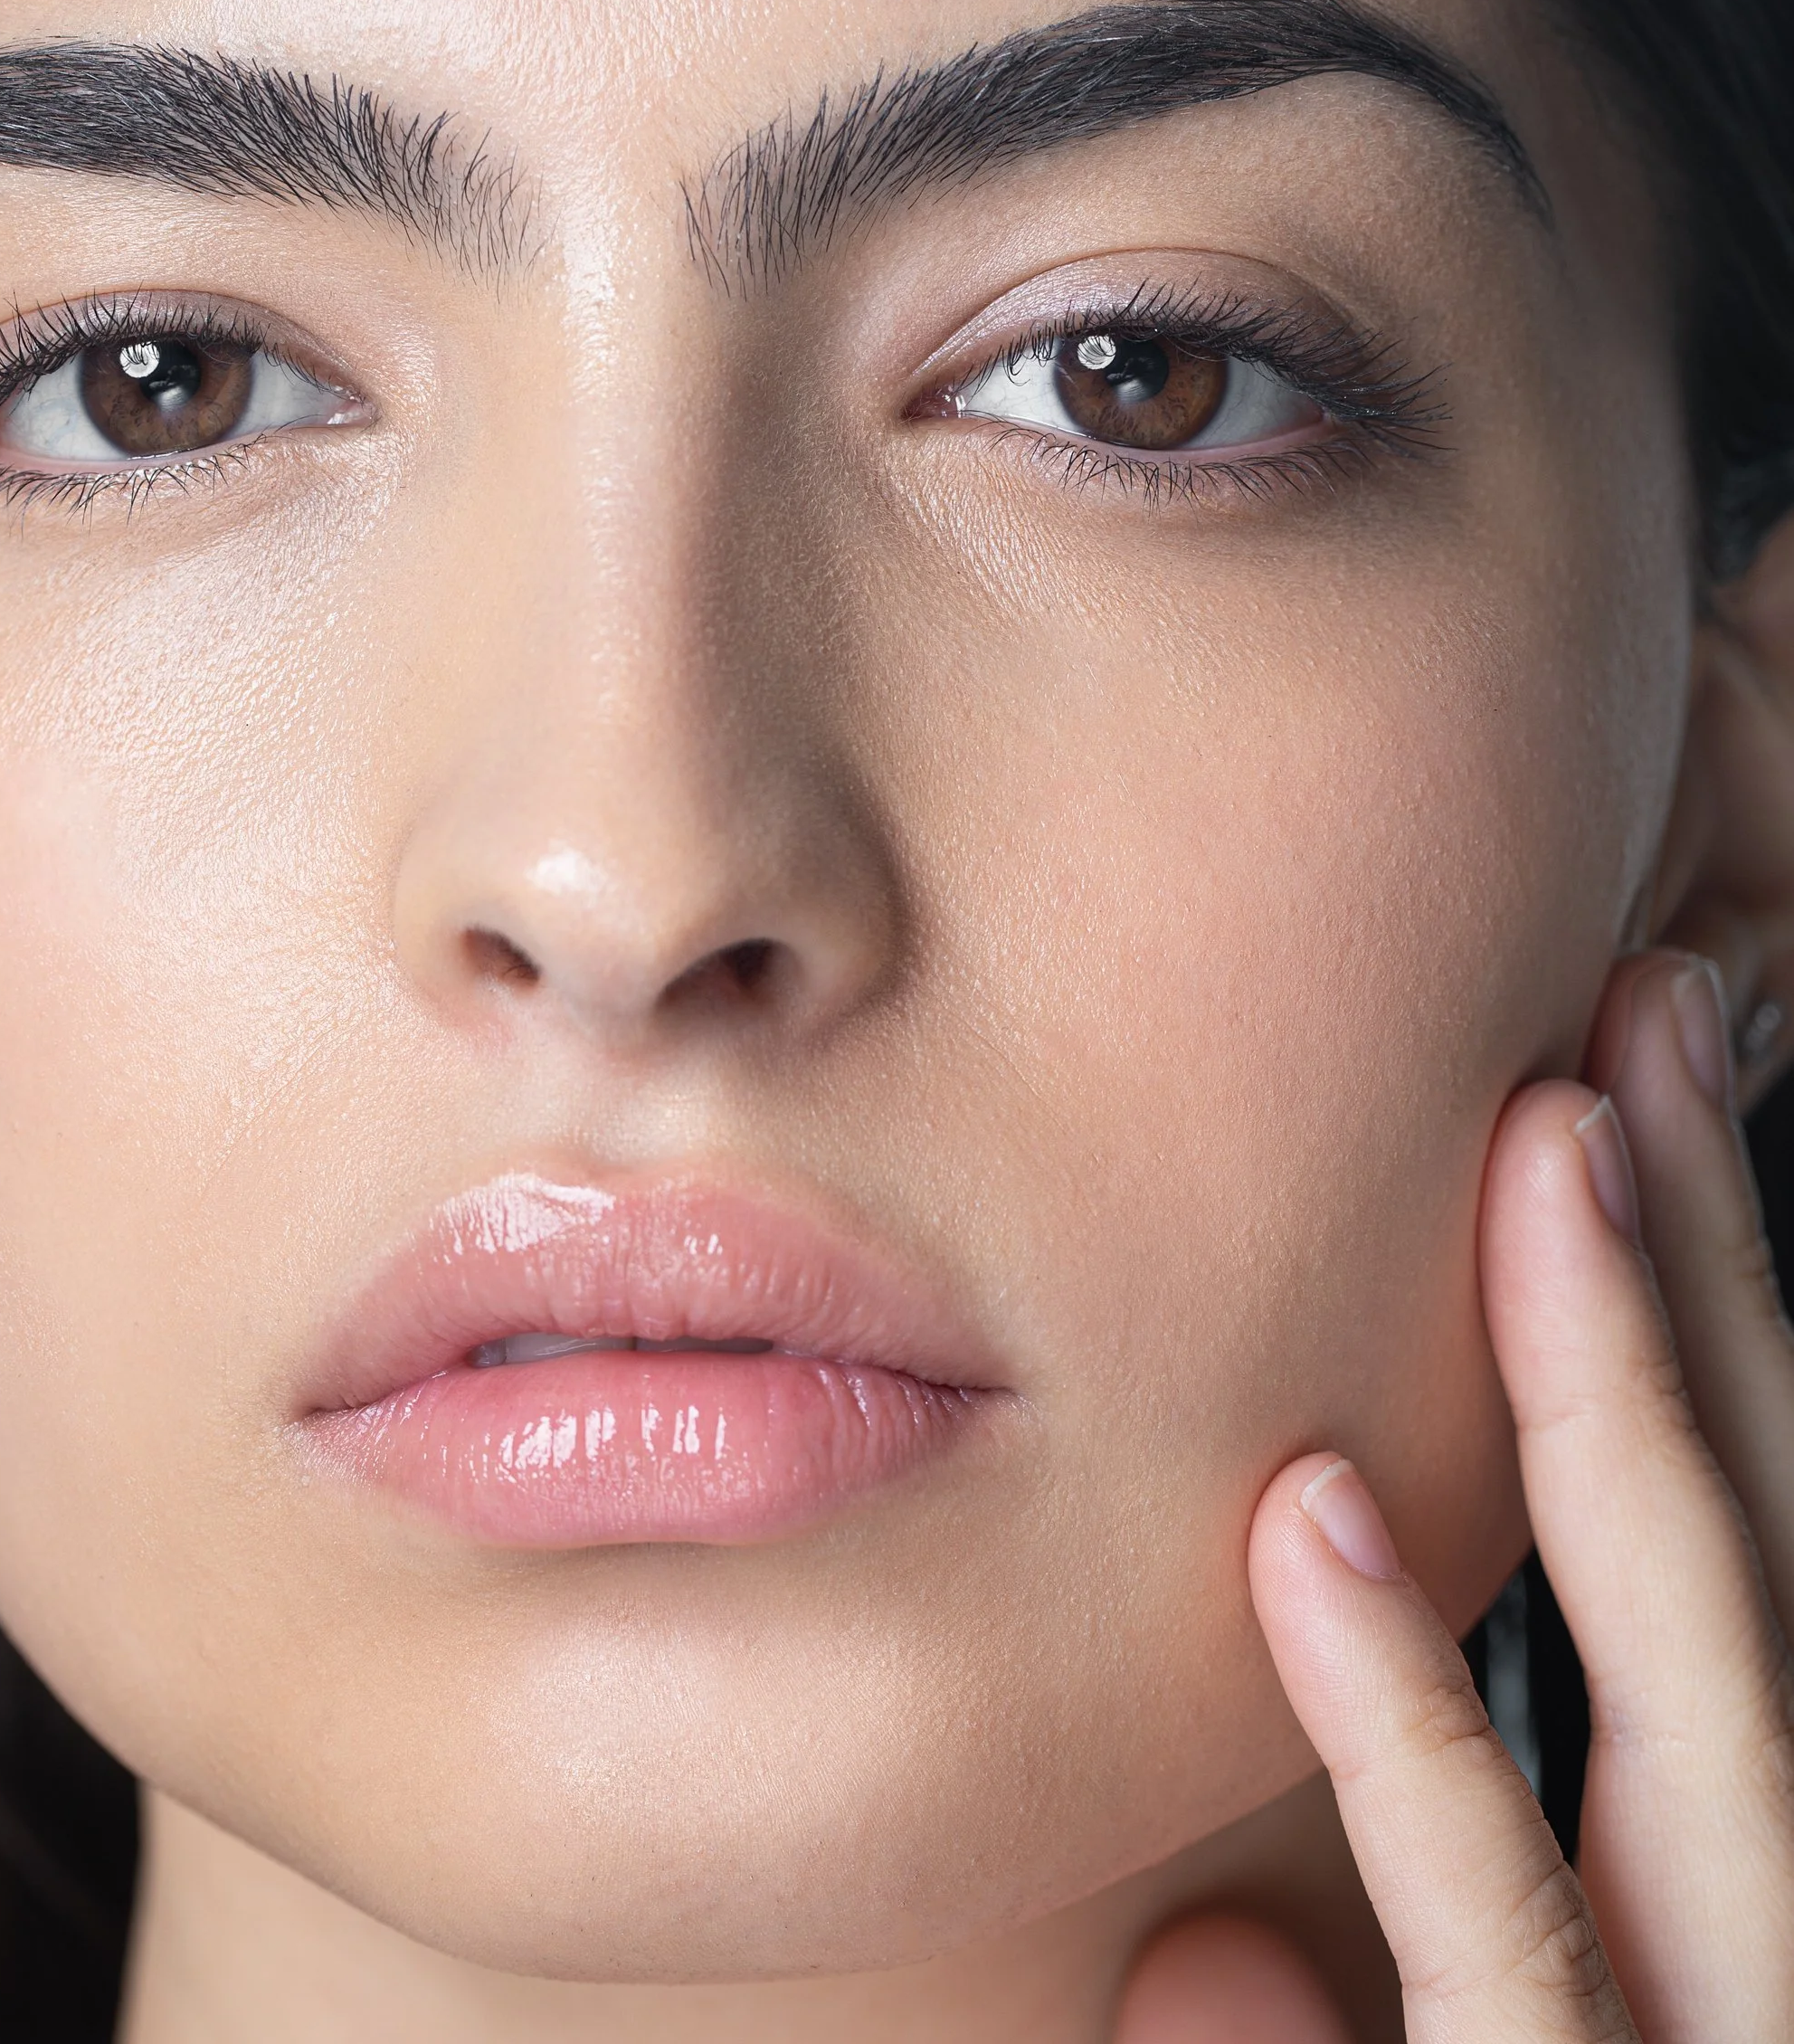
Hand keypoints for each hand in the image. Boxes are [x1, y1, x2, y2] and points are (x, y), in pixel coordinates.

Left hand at [1119, 952, 1793, 2039]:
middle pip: (1751, 1564)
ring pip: (1706, 1690)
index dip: (1698, 1339)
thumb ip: (1349, 2027)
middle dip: (1706, 1283)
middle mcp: (1757, 1955)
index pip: (1732, 1578)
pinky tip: (1316, 1516)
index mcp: (1717, 1935)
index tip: (1628, 1103)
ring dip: (1618, 1400)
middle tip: (1645, 1008)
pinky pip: (1506, 1942)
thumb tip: (1212, 1948)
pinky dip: (1410, 1727)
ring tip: (1547, 1146)